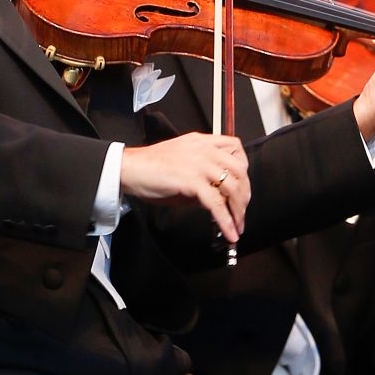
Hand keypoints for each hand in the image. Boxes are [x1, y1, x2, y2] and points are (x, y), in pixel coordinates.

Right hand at [121, 133, 248, 243]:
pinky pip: (216, 204)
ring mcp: (199, 164)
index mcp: (202, 142)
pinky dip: (226, 221)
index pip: (235, 146)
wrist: (129, 168)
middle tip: (241, 212)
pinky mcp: (191, 181)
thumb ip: (202, 177)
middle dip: (245, 194)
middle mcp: (204, 150)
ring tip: (237, 226)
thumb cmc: (150, 167)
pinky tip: (229, 232)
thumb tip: (218, 199)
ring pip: (232, 187)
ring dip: (238, 211)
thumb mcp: (182, 165)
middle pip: (239, 170)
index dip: (243, 167)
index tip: (242, 185)